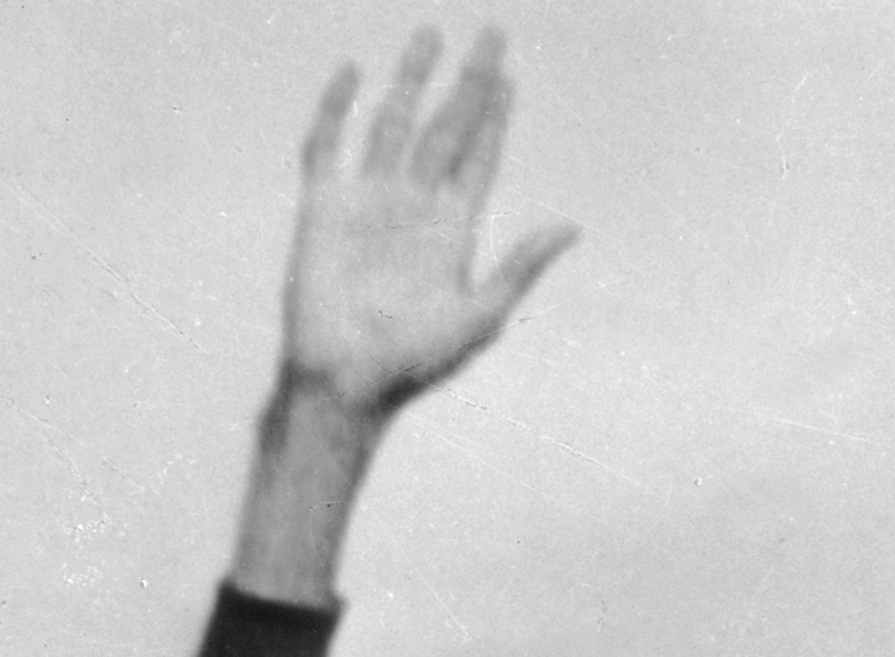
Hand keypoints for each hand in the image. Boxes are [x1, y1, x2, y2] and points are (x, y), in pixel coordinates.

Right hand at [276, 28, 572, 420]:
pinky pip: (328, 146)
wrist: (346, 383)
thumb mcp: (480, 317)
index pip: (479, 158)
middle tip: (491, 33)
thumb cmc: (414, 365)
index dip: (496, 118)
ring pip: (394, 124)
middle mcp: (413, 207)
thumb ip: (520, 268)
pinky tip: (352, 73)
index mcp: (453, 230)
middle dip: (468, 82)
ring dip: (411, 80)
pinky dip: (337, 109)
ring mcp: (368, 202)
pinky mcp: (323, 207)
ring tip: (430, 35)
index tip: (509, 77)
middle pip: (446, 128)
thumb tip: (571, 227)